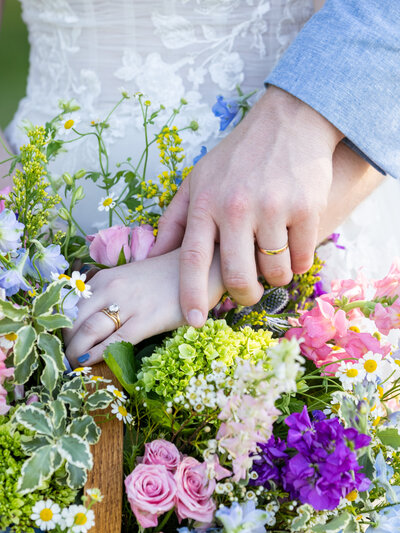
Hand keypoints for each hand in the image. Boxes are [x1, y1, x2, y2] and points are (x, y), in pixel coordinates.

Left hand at [63, 249, 223, 367]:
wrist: (200, 269)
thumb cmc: (165, 276)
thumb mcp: (131, 276)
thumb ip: (110, 292)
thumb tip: (89, 318)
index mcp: (106, 278)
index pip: (71, 304)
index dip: (61, 325)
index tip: (59, 340)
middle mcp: (112, 288)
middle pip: (75, 319)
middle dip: (65, 341)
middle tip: (62, 357)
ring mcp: (130, 304)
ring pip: (90, 330)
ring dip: (76, 350)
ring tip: (72, 364)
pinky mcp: (148, 319)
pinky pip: (116, 340)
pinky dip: (98, 354)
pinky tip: (90, 362)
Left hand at [150, 87, 343, 326]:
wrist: (289, 122)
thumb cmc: (238, 157)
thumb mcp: (197, 180)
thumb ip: (175, 219)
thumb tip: (153, 256)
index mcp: (205, 202)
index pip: (192, 259)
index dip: (191, 295)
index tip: (193, 321)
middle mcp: (237, 207)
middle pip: (238, 276)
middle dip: (244, 296)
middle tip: (249, 294)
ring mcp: (273, 208)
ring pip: (275, 272)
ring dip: (276, 277)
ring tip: (273, 259)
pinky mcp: (306, 208)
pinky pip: (302, 259)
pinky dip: (298, 263)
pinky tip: (293, 246)